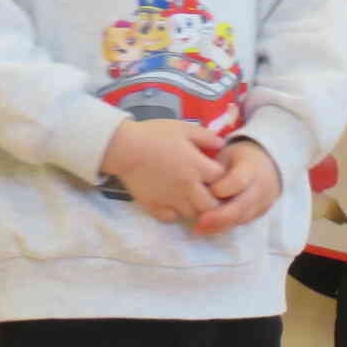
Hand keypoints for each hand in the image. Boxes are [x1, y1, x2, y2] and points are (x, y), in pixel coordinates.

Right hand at [99, 119, 225, 222]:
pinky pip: (171, 218)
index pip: (224, 180)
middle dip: (213, 199)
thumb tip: (222, 146)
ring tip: (189, 197)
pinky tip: (171, 202)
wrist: (122, 146)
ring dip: (195, 208)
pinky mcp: (155, 207)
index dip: (222, 178)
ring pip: (194, 214)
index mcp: (198, 167)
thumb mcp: (184, 128)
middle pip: (213, 205)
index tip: (215, 173)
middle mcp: (189, 187)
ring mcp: (172, 200)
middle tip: (206, 191)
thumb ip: (206, 137)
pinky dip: (174, 213)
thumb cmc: (154, 135)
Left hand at [193, 140, 281, 234]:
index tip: (206, 190)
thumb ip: (214, 166)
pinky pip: (240, 223)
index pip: (239, 181)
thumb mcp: (226, 154)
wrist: (265, 168)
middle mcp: (260, 188)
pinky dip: (223, 227)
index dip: (222, 188)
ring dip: (220, 225)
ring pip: (241, 218)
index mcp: (252, 168)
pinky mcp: (258, 214)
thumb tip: (194, 181)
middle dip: (221, 216)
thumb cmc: (238, 159)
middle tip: (201, 221)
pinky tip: (205, 229)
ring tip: (199, 228)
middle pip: (242, 206)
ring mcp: (262, 203)